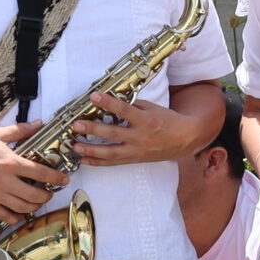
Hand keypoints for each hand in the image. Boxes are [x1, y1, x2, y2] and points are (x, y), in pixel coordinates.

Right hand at [0, 122, 67, 225]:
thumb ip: (20, 131)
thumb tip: (38, 124)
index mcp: (10, 163)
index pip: (41, 173)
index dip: (57, 178)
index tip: (64, 180)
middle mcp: (4, 181)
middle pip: (35, 195)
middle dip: (47, 195)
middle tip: (50, 192)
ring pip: (23, 208)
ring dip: (35, 206)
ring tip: (37, 201)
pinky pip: (5, 216)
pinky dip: (16, 217)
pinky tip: (20, 213)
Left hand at [72, 93, 202, 167]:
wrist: (183, 140)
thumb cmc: (168, 121)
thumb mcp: (153, 108)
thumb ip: (133, 105)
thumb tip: (112, 100)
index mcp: (146, 121)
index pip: (124, 110)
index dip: (108, 103)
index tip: (94, 96)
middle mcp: (140, 137)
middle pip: (113, 134)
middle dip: (94, 129)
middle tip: (77, 125)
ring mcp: (136, 151)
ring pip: (111, 153)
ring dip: (91, 150)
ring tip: (75, 146)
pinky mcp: (134, 160)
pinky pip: (113, 163)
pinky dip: (97, 162)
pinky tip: (84, 160)